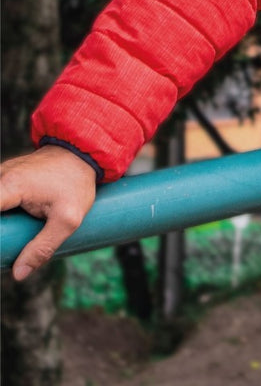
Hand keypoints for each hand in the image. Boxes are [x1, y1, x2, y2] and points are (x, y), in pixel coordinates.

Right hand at [0, 146, 96, 279]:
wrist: (86, 152)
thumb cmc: (77, 182)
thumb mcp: (67, 219)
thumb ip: (43, 248)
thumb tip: (18, 274)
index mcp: (9, 186)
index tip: (5, 241)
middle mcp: (0, 176)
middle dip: (3, 229)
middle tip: (11, 245)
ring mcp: (2, 174)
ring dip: (4, 223)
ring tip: (12, 238)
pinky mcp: (6, 177)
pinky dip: (4, 213)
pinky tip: (13, 226)